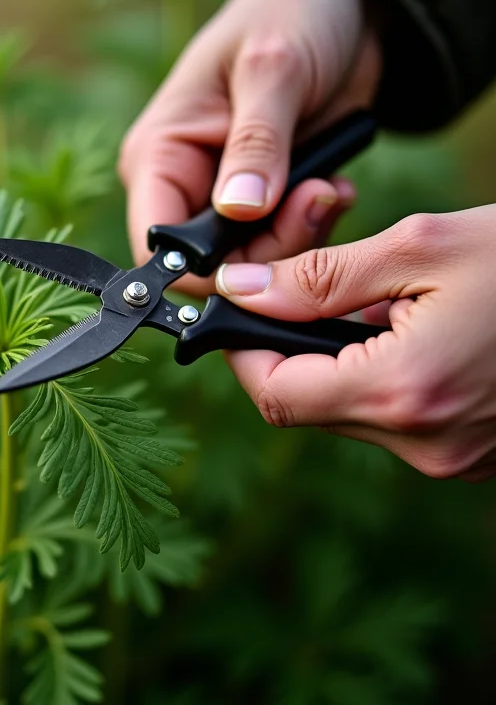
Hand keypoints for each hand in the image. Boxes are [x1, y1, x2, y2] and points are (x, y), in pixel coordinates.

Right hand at [119, 0, 380, 294]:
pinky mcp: (265, 203)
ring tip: (329, 187)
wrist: (340, 3)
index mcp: (158, 157)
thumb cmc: (288, 14)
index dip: (203, 268)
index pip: (157, 246)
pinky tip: (333, 187)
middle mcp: (184, 187)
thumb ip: (257, 143)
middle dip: (269, 249)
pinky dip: (314, 227)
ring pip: (252, 263)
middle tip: (314, 198)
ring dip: (299, 235)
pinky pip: (285, 244)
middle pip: (212, 263)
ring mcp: (225, 199)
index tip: (260, 258)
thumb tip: (240, 209)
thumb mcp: (272, 68)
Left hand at [216, 201, 495, 481]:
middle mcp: (424, 443)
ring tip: (373, 300)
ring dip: (332, 355)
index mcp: (406, 391)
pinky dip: (372, 371)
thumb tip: (240, 288)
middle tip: (301, 284)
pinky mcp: (465, 452)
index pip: (275, 393)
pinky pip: (387, 414)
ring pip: (342, 408)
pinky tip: (403, 328)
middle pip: (304, 402)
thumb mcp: (421, 247)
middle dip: (287, 343)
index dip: (243, 349)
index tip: (240, 307)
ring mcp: (448, 456)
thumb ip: (318, 276)